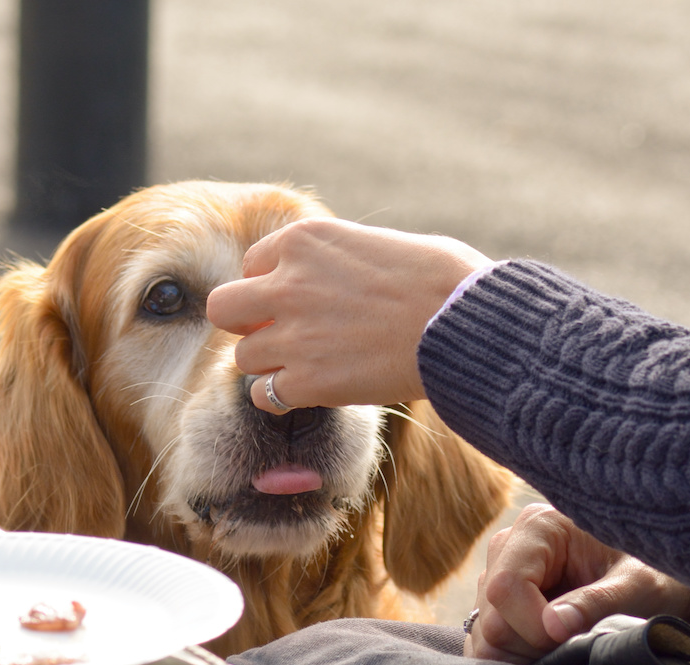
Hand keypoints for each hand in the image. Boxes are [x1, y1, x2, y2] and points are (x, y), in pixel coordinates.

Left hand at [207, 217, 492, 411]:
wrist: (465, 324)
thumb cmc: (441, 279)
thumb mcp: (376, 245)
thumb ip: (334, 260)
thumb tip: (330, 280)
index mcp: (303, 240)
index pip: (252, 265)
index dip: (272, 287)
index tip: (300, 302)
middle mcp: (287, 284)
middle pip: (224, 308)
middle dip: (246, 324)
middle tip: (278, 335)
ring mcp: (293, 335)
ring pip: (243, 358)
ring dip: (269, 365)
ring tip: (307, 367)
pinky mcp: (308, 380)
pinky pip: (264, 395)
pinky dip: (279, 398)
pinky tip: (308, 392)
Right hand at [463, 504, 689, 664]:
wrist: (665, 582)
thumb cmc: (658, 576)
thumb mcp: (639, 588)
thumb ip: (597, 603)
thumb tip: (552, 626)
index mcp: (539, 527)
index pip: (506, 586)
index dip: (533, 625)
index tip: (572, 641)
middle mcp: (509, 547)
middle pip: (491, 616)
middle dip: (532, 646)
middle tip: (578, 651)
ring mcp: (498, 575)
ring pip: (485, 635)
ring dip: (525, 657)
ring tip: (570, 652)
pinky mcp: (499, 606)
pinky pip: (487, 644)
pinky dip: (517, 662)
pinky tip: (553, 656)